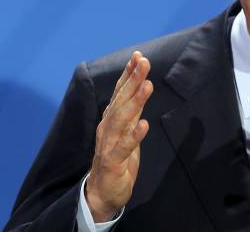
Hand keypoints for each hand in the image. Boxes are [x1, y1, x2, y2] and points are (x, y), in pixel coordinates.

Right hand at [85, 51, 152, 221]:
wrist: (102, 193)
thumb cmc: (117, 158)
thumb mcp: (127, 129)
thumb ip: (132, 109)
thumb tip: (141, 84)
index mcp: (111, 119)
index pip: (120, 92)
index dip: (128, 74)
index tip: (138, 56)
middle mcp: (108, 127)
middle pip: (121, 100)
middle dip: (133, 80)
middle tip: (144, 62)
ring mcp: (108, 144)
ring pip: (121, 119)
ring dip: (135, 101)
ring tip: (147, 85)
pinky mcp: (112, 162)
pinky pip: (123, 147)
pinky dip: (133, 136)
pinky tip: (144, 124)